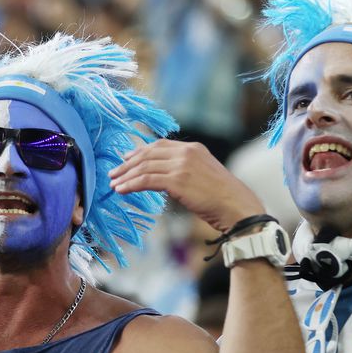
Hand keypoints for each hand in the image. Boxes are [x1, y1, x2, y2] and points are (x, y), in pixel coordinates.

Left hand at [109, 139, 264, 232]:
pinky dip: (131, 184)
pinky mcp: (177, 180)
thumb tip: (165, 178)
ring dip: (126, 176)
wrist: (237, 207)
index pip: (160, 145)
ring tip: (114, 184)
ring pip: (145, 167)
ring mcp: (182, 165)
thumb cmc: (224, 198)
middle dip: (128, 164)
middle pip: (149, 154)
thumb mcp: (205, 175)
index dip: (140, 151)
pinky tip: (122, 190)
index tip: (127, 159)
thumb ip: (187, 170)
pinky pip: (146, 180)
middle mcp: (187, 152)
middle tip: (114, 173)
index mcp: (194, 148)